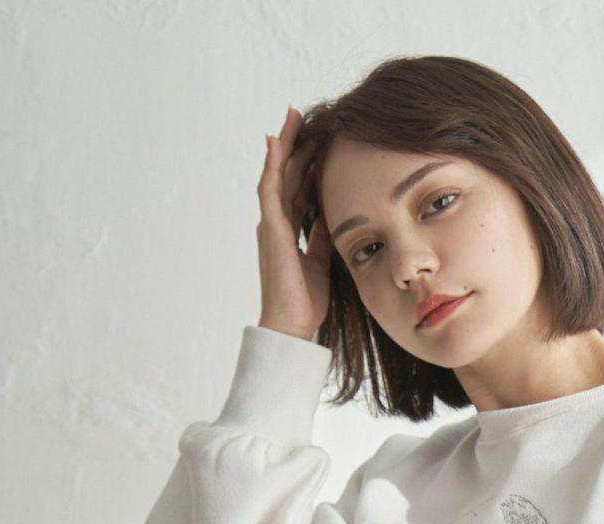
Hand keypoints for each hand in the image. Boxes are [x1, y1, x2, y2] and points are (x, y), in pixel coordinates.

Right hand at [256, 105, 332, 340]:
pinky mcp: (270, 230)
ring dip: (284, 145)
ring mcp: (271, 225)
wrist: (292, 325)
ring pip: (277, 175)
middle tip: (305, 117)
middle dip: (295, 145)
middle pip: (287, 175)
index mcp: (290, 231)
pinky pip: (270, 190)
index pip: (299, 189)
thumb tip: (333, 214)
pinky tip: (277, 143)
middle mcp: (277, 223)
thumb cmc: (306, 301)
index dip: (307, 164)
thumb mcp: (322, 261)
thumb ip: (323, 236)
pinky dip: (273, 165)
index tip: (319, 142)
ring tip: (293, 118)